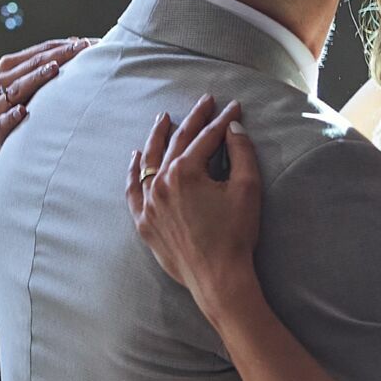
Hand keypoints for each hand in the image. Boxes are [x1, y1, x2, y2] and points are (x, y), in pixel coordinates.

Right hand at [0, 38, 91, 152]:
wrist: (26, 155)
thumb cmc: (41, 116)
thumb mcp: (47, 90)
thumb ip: (57, 68)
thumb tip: (82, 41)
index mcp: (10, 72)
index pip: (33, 55)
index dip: (57, 47)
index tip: (83, 43)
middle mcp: (0, 88)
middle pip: (25, 68)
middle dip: (53, 57)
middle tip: (78, 51)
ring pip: (14, 90)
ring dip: (34, 78)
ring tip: (54, 69)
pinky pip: (1, 123)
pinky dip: (11, 116)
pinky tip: (24, 111)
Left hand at [127, 95, 261, 312]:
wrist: (218, 278)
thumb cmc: (235, 235)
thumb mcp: (247, 189)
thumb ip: (241, 153)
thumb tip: (234, 129)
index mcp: (185, 172)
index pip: (206, 138)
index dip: (223, 121)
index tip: (234, 108)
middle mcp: (161, 183)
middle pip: (177, 143)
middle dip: (193, 119)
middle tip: (205, 103)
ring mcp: (149, 203)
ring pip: (150, 161)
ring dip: (158, 137)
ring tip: (163, 118)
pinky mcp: (144, 222)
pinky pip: (133, 190)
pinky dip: (134, 171)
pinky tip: (137, 157)